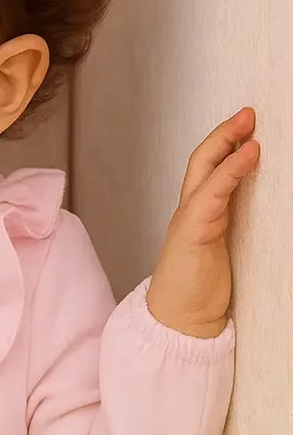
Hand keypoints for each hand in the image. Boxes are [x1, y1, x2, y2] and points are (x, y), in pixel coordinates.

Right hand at [146, 107, 259, 337]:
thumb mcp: (219, 251)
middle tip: (248, 113)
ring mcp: (189, 221)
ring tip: (249, 125)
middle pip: (201, 161)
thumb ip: (229, 225)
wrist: (178, 321)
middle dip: (224, 134)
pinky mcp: (192, 233)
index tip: (246, 126)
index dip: (224, 145)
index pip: (206, 170)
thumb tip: (255, 204)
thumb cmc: (197, 290)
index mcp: (196, 215)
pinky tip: (248, 156)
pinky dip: (230, 171)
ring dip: (226, 143)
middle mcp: (190, 212)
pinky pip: (211, 194)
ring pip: (204, 171)